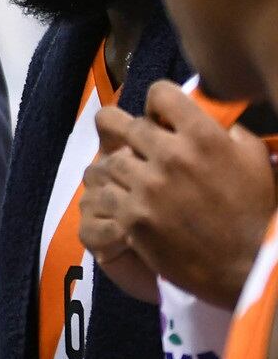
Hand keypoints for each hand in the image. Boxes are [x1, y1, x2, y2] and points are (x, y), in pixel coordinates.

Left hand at [85, 80, 275, 308]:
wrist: (245, 264)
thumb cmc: (255, 210)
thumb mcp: (254, 158)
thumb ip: (226, 131)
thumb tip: (203, 113)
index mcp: (204, 137)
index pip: (161, 94)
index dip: (157, 102)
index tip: (160, 116)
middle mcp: (172, 157)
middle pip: (127, 126)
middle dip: (129, 133)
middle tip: (134, 145)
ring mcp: (148, 188)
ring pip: (108, 161)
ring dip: (115, 167)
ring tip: (125, 176)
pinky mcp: (132, 217)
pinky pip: (103, 195)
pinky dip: (109, 196)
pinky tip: (121, 200)